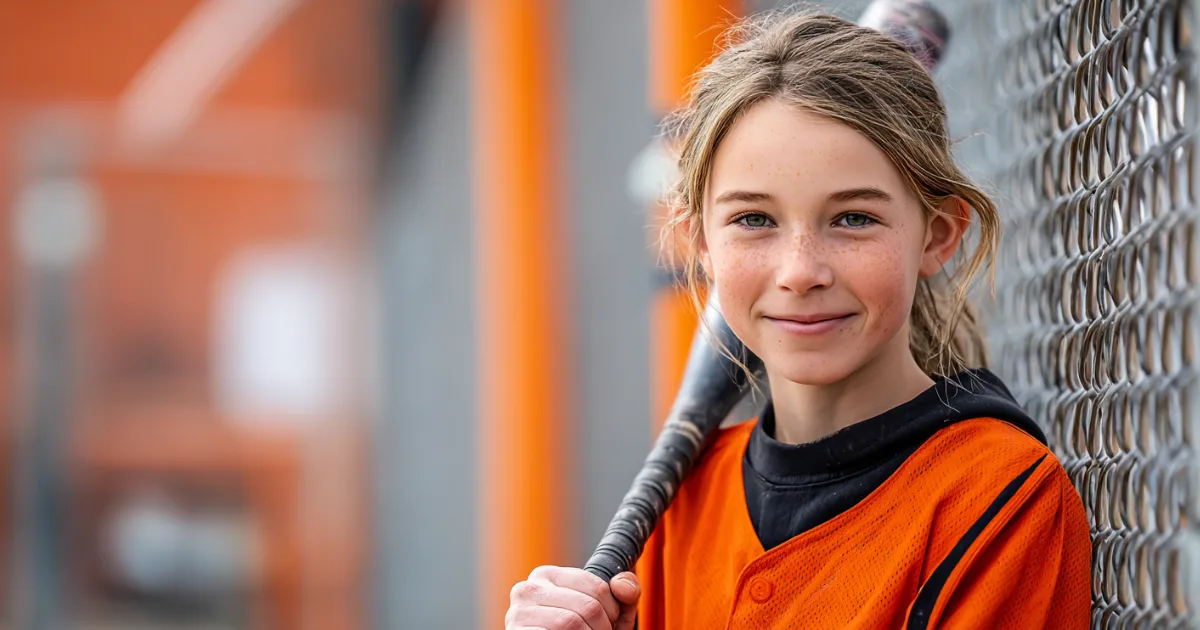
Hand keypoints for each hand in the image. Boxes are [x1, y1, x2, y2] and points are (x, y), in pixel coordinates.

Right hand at [506, 565, 640, 629]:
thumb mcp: (609, 612)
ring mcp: (517, 613)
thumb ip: (625, 592)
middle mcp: (528, 589)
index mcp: (548, 576)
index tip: (609, 622)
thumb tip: (621, 585)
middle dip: (602, 627)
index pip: (597, 587)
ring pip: (571, 622)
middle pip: (588, 606)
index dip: (612, 610)